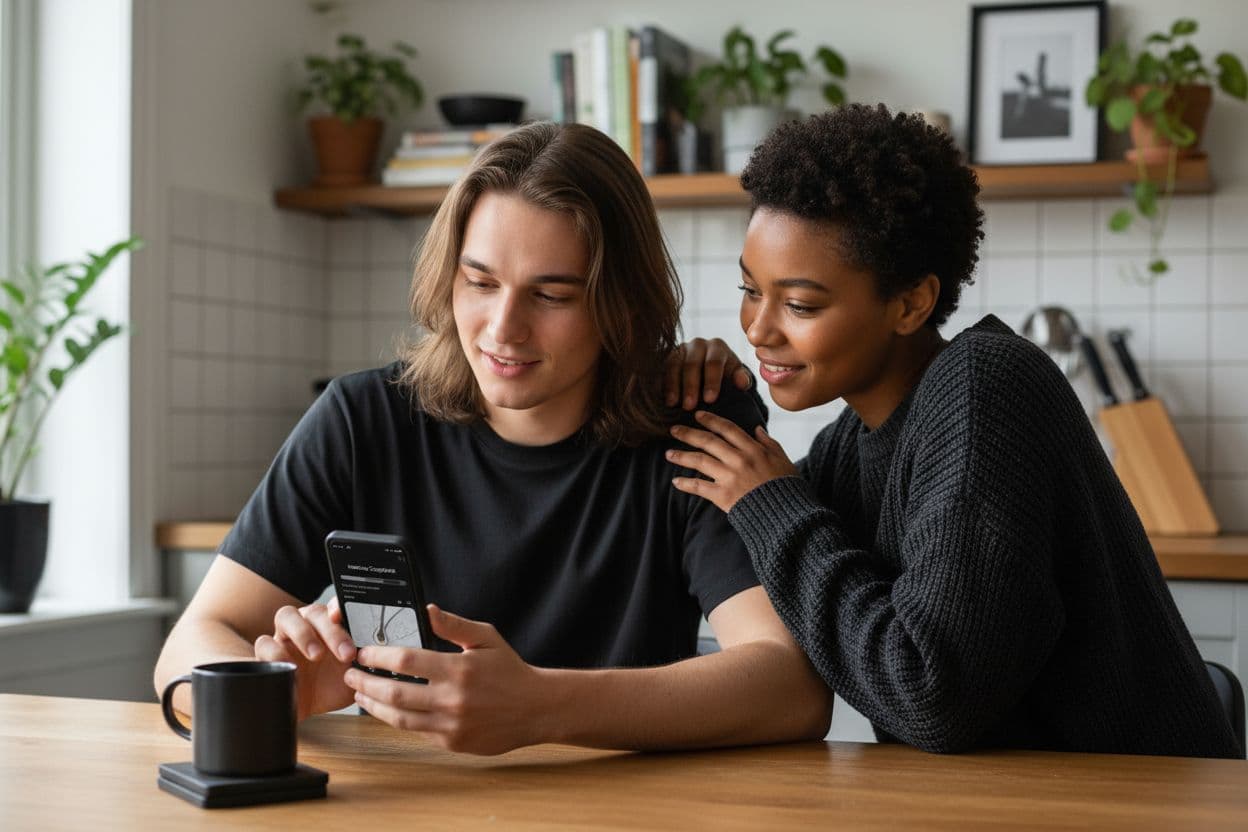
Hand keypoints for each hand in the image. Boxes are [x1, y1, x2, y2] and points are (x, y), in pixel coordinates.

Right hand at [254, 597, 356, 720]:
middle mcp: (307, 625)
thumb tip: (385, 656)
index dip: (340, 606)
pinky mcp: (266, 655)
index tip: (347, 618)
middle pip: (314, 611)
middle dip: (331, 630)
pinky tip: (290, 669)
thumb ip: (366, 662)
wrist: (307, 709)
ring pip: (285, 615)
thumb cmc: (331, 686)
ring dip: (303, 633)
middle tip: (346, 653)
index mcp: (331, 626)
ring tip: (316, 656)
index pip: (335, 606)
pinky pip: (263, 643)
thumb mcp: (354, 676)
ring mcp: (285, 637)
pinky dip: (275, 653)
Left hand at [345, 605, 548, 754]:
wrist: (536, 708)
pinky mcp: (452, 742)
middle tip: (350, 675)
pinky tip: (388, 709)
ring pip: (400, 718)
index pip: (407, 661)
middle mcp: (453, 699)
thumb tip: (426, 610)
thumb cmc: (509, 669)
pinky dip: (397, 719)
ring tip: (360, 695)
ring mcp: (451, 724)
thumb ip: (454, 625)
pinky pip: (416, 731)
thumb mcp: (486, 637)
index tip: (362, 652)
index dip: (378, 656)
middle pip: (395, 693)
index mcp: (459, 669)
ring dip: (374, 705)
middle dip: (366, 683)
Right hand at [664, 338, 751, 410]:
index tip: (710, 400)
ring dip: (673, 386)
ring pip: (674, 365)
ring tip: (673, 404)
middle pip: (692, 364)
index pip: (714, 363)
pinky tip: (661, 397)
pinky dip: (661, 383)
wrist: (710, 372)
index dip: (712, 382)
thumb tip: (742, 383)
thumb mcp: (737, 377)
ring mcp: (680, 349)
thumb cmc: (726, 377)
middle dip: (690, 386)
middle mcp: (698, 344)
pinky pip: (661, 368)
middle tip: (689, 406)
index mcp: (718, 347)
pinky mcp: (666, 357)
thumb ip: (741, 379)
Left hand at [667, 410, 797, 512]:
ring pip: (700, 461)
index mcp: (753, 449)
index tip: (697, 415)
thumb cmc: (786, 487)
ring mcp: (729, 477)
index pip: (727, 428)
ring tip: (668, 454)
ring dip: (682, 456)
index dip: (711, 420)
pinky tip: (675, 481)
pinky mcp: (723, 496)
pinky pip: (699, 487)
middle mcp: (739, 460)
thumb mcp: (783, 460)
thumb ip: (769, 443)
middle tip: (673, 429)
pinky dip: (686, 484)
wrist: (786, 514)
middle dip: (688, 433)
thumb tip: (757, 429)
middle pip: (708, 441)